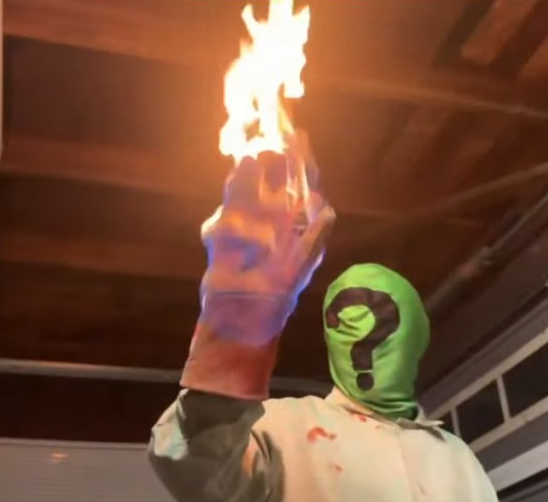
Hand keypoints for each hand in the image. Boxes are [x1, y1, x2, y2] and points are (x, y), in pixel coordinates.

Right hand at [198, 134, 334, 345]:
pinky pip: (222, 223)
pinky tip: (239, 233)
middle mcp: (268, 216)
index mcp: (292, 219)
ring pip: (241, 191)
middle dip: (268, 158)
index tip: (298, 136)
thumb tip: (328, 211)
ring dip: (246, 177)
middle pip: (267, 178)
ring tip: (251, 159)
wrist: (243, 320)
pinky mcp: (219, 238)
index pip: (298, 183)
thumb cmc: (277, 294)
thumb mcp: (300, 267)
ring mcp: (242, 223)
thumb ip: (313, 240)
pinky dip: (231, 225)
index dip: (298, 160)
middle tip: (271, 139)